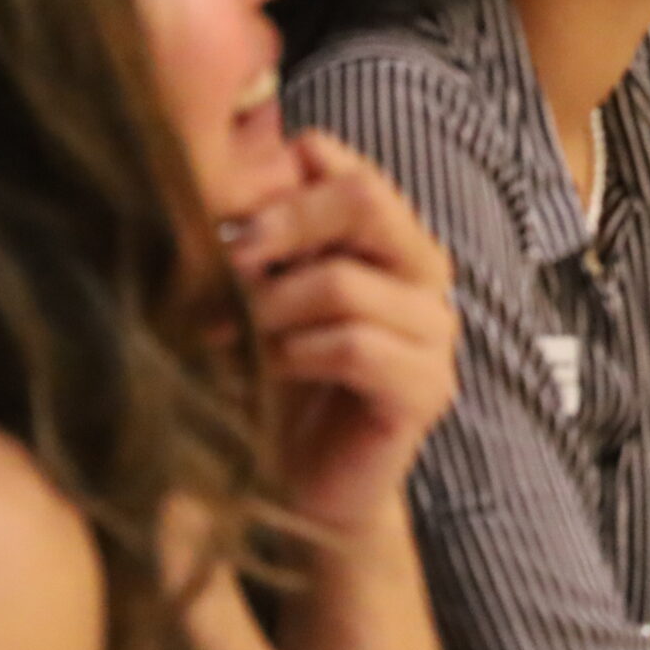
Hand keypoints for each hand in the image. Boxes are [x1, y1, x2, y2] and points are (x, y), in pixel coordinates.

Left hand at [223, 131, 460, 535]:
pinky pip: (358, 347)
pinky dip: (297, 355)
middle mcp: (425, 270)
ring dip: (270, 309)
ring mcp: (435, 330)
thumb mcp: (255, 294)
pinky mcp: (428, 388)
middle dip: (280, 227)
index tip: (216, 220)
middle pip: (364, 200)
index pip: (345, 168)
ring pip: (346, 281)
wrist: (301, 486)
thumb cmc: (272, 382)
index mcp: (388, 235)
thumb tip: (214, 162)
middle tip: (224, 264)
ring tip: (226, 335)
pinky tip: (267, 371)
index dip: (276, 182)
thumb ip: (255, 233)